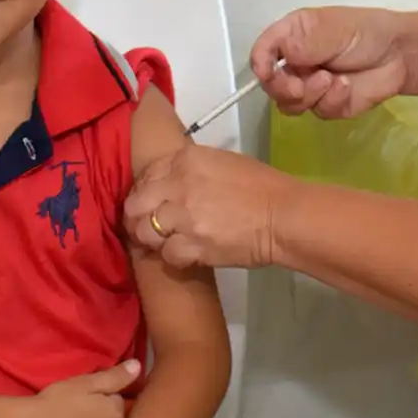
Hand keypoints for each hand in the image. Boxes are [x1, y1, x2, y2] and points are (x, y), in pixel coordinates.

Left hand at [125, 146, 293, 268]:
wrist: (283, 216)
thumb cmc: (261, 186)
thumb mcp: (222, 163)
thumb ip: (190, 170)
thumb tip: (169, 184)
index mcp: (186, 160)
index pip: (146, 176)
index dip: (144, 193)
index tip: (150, 204)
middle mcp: (178, 185)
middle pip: (135, 205)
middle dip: (137, 218)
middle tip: (148, 227)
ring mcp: (183, 217)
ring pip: (145, 232)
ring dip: (154, 240)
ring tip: (169, 242)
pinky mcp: (192, 246)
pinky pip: (167, 254)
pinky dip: (174, 257)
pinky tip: (188, 253)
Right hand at [251, 6, 407, 118]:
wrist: (399, 55)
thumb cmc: (365, 32)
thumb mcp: (332, 28)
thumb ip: (302, 43)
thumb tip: (272, 55)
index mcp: (291, 37)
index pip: (262, 52)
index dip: (260, 64)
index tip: (267, 72)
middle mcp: (295, 63)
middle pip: (271, 84)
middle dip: (283, 88)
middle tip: (300, 86)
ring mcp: (310, 86)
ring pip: (290, 104)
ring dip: (309, 95)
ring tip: (332, 80)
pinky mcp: (328, 105)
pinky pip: (318, 111)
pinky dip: (331, 101)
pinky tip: (346, 86)